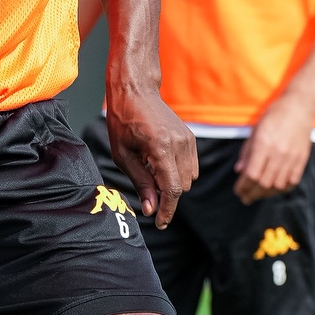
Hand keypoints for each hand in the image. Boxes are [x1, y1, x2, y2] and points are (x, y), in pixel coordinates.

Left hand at [106, 87, 197, 228]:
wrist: (136, 91)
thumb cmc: (123, 121)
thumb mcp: (123, 155)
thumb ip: (140, 183)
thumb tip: (151, 209)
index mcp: (161, 147)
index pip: (172, 189)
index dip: (167, 210)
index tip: (160, 223)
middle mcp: (180, 144)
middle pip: (183, 187)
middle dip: (167, 195)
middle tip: (146, 186)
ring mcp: (188, 140)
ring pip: (189, 179)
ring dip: (173, 183)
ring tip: (151, 169)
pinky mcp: (191, 138)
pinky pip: (191, 167)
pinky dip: (178, 172)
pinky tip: (159, 162)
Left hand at [234, 97, 314, 203]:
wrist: (299, 108)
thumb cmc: (273, 117)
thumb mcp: (255, 131)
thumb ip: (247, 152)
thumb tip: (239, 171)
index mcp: (264, 145)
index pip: (251, 174)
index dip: (243, 186)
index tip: (238, 191)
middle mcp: (278, 153)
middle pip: (264, 183)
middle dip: (252, 194)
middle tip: (245, 198)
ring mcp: (292, 157)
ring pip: (278, 185)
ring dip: (266, 194)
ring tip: (257, 195)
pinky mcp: (302, 159)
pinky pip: (292, 181)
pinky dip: (282, 188)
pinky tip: (274, 189)